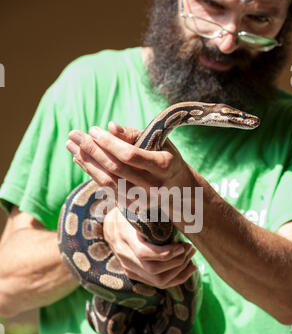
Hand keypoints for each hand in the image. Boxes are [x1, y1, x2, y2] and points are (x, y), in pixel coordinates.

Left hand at [66, 121, 198, 211]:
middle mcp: (153, 187)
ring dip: (86, 162)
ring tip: (71, 145)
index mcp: (163, 166)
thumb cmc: (166, 157)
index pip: (130, 156)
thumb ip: (135, 134)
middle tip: (74, 134)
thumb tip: (110, 127)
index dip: (109, 143)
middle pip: (115, 169)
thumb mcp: (160, 141)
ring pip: (107, 181)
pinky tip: (79, 159)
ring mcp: (142, 199)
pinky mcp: (131, 206)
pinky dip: (91, 172)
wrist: (179, 189)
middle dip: (92, 150)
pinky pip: (106, 188)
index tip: (93, 129)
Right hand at [103, 207, 196, 288]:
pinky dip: (177, 277)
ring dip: (179, 270)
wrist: (110, 223)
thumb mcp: (136, 203)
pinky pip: (157, 283)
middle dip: (177, 262)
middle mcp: (124, 255)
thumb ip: (147, 202)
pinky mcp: (135, 273)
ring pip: (157, 280)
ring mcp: (128, 267)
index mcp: (124, 236)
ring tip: (191, 256)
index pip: (144, 253)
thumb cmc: (129, 209)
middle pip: (154, 270)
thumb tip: (169, 193)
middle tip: (190, 248)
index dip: (166, 253)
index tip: (183, 244)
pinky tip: (190, 268)